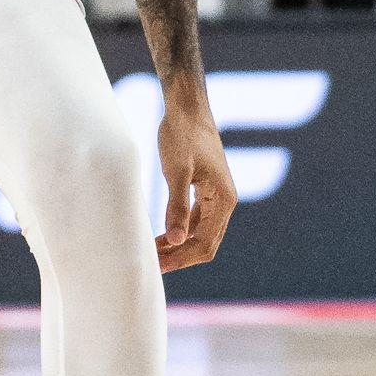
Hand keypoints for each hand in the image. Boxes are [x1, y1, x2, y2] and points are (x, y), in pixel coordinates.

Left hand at [151, 81, 237, 273]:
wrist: (187, 108)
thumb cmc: (182, 135)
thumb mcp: (177, 171)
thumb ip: (177, 207)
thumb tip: (177, 240)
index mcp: (224, 200)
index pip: (206, 244)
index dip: (181, 259)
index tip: (157, 268)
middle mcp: (225, 202)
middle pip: (205, 244)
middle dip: (179, 257)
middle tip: (151, 266)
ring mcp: (216, 197)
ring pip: (200, 234)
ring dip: (178, 246)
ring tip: (151, 255)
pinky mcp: (205, 190)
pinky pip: (196, 220)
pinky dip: (180, 231)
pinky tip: (160, 236)